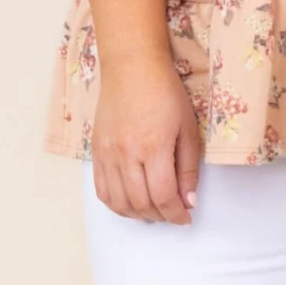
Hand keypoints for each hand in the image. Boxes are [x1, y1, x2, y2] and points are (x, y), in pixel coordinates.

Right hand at [91, 50, 203, 221]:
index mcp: (153, 147)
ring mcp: (107, 154)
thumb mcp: (188, 129)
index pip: (163, 196)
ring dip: (139, 214)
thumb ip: (188, 169)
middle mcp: (126, 154)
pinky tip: (132, 203)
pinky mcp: (96, 152)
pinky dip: (117, 204)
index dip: (177, 214)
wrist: (132, 68)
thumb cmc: (165, 93)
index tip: (186, 217)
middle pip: (141, 203)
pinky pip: (102, 190)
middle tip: (173, 214)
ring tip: (155, 211)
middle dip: (161, 216)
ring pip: (119, 202)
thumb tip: (189, 202)